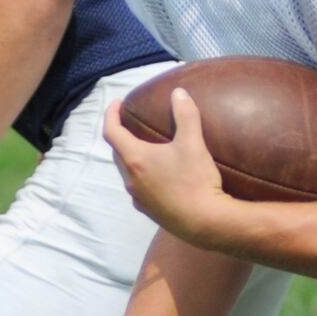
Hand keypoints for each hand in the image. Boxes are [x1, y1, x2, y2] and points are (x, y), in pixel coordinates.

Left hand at [104, 89, 230, 245]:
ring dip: (130, 156)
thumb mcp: (192, 142)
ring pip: (126, 171)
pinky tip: (157, 174)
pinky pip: (137, 187)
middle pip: (117, 151)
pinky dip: (140, 175)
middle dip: (120, 134)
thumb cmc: (195, 180)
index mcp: (134, 158)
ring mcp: (137, 197)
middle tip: (131, 123)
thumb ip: (185, 114)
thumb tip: (178, 92)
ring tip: (145, 147)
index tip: (118, 104)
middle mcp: (130, 179)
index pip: (111, 132)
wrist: (205, 223)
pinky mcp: (148, 211)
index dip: (111, 114)